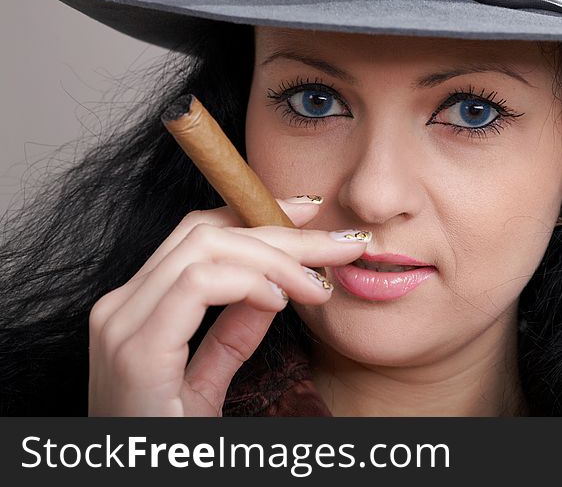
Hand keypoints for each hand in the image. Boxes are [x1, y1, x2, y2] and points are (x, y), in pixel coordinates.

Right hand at [86, 198, 366, 415]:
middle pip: (207, 232)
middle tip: (339, 245)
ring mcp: (121, 325)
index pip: (198, 234)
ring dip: (275, 258)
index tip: (311, 215)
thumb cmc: (170, 448)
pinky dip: (248, 283)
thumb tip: (271, 289)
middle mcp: (119, 308)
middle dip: (282, 231)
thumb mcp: (205, 383)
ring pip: (205, 247)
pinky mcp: (136, 351)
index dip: (258, 216)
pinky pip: (198, 285)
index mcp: (135, 310)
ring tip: (317, 287)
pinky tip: (281, 301)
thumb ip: (230, 336)